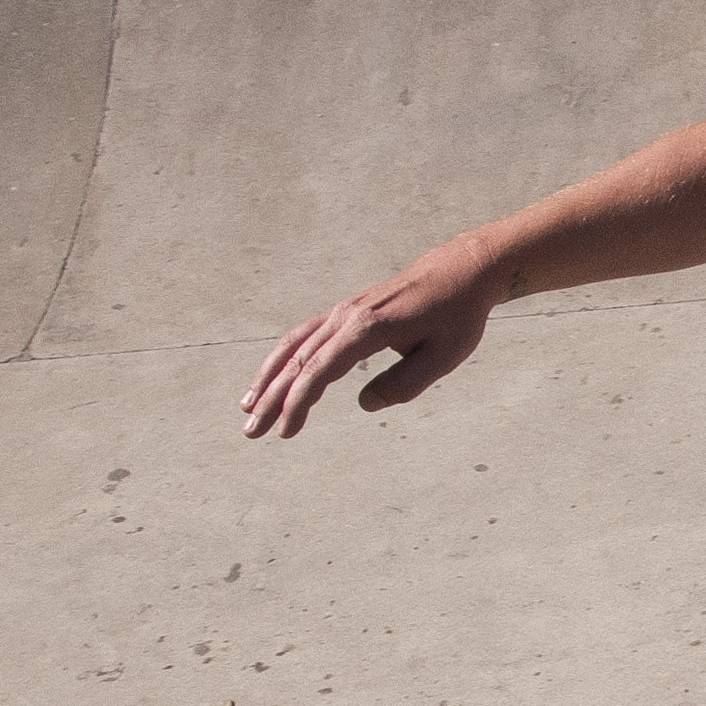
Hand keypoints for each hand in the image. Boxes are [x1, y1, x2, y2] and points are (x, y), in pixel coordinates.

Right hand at [238, 236, 493, 437]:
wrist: (458, 273)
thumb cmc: (456, 317)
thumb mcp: (444, 356)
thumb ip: (405, 383)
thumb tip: (366, 404)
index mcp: (369, 328)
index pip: (321, 370)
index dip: (299, 402)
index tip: (286, 431)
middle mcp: (347, 316)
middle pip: (298, 361)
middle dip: (271, 398)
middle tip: (251, 432)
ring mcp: (343, 311)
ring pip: (293, 346)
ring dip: (268, 378)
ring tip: (248, 409)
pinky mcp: (345, 312)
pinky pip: (304, 336)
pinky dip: (283, 359)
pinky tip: (273, 379)